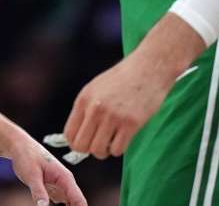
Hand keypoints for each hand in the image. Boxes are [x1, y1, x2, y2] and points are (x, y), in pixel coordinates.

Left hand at [9, 135, 88, 205]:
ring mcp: (60, 186)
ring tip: (45, 203)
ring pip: (69, 203)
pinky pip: (60, 201)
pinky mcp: (53, 188)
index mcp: (65, 178)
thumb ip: (38, 192)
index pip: (79, 200)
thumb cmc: (26, 156)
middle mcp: (66, 182)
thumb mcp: (31, 175)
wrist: (19, 146)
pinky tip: (45, 204)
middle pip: (76, 203)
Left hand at [63, 13, 205, 158]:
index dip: (76, 143)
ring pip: (98, 150)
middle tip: (99, 144)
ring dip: (104, 151)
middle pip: (81, 145)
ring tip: (111, 141)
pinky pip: (117, 150)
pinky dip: (119, 149)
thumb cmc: (124, 78)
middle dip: (89, 149)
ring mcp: (112, 117)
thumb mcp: (96, 88)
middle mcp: (95, 109)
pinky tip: (123, 139)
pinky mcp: (131, 123)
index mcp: (84, 99)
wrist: (148, 68)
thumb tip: (78, 134)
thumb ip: (86, 109)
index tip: (84, 144)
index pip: (69, 133)